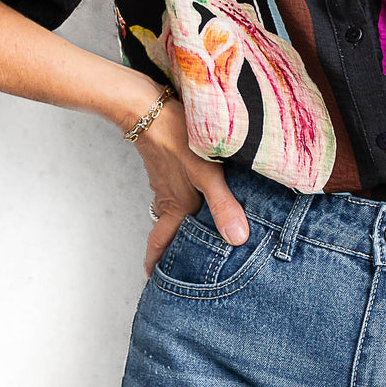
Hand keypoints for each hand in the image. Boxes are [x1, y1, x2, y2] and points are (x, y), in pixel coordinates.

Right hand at [120, 80, 248, 276]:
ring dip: (178, 222)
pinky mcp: (167, 161)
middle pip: (166, 229)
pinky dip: (184, 197)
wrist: (148, 107)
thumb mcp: (205, 173)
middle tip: (175, 263)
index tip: (151, 279)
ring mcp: (166, 179)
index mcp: (176, 206)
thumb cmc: (177, 139)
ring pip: (171, 208)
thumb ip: (223, 205)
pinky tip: (196, 189)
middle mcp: (169, 196)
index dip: (156, 261)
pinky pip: (174, 188)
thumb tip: (238, 239)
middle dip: (170, 247)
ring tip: (192, 230)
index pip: (161, 242)